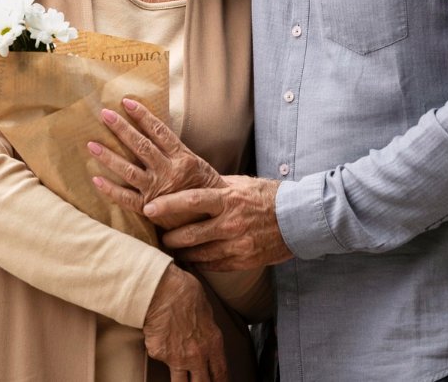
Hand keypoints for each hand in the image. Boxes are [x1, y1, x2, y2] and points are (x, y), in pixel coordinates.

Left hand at [89, 98, 224, 228]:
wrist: (215, 218)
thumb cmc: (203, 188)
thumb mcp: (195, 165)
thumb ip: (175, 152)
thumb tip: (150, 132)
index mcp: (183, 158)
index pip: (160, 132)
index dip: (143, 116)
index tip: (127, 102)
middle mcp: (169, 171)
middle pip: (142, 146)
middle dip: (122, 129)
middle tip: (104, 114)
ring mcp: (158, 190)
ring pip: (129, 170)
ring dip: (109, 157)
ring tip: (92, 145)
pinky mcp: (150, 208)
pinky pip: (126, 198)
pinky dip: (110, 189)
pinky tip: (96, 179)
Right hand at [143, 265, 227, 381]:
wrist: (161, 289)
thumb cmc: (184, 292)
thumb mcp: (206, 311)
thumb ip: (207, 330)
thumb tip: (204, 336)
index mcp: (213, 343)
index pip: (221, 373)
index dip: (219, 381)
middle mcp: (197, 355)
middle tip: (198, 381)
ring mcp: (176, 357)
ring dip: (181, 380)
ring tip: (180, 375)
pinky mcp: (158, 354)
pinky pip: (160, 358)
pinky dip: (160, 352)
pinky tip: (159, 339)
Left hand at [152, 176, 293, 270]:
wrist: (298, 218)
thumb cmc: (266, 196)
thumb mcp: (240, 184)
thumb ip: (214, 186)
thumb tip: (187, 181)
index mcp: (228, 199)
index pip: (192, 201)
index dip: (168, 206)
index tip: (149, 209)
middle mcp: (231, 223)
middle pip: (190, 234)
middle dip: (170, 237)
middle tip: (158, 236)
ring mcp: (238, 244)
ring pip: (200, 254)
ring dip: (182, 253)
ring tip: (171, 250)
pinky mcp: (244, 260)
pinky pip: (214, 265)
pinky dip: (200, 263)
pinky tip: (191, 260)